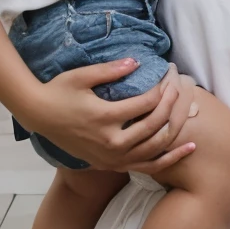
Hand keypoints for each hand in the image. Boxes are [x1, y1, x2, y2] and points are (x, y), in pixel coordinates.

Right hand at [28, 61, 196, 174]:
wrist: (39, 116)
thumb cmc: (59, 91)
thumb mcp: (81, 76)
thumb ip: (110, 70)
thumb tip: (137, 62)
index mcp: (104, 118)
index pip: (145, 104)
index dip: (162, 89)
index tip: (169, 77)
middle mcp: (110, 142)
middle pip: (154, 125)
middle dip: (171, 105)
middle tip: (180, 88)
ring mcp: (111, 157)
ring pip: (154, 149)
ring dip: (175, 131)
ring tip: (190, 114)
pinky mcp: (111, 164)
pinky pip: (146, 166)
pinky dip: (168, 159)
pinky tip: (187, 149)